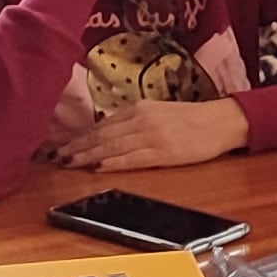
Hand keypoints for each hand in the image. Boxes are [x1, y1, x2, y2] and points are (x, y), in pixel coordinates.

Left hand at [41, 97, 248, 171]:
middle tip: (55, 156)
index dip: (80, 136)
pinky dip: (113, 163)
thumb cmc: (192, 119)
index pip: (102, 125)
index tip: (62, 145)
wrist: (221, 122)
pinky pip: (132, 158)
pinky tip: (98, 167)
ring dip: (87, 156)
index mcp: (139, 108)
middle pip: (102, 135)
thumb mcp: (159, 112)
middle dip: (77, 147)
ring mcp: (152, 135)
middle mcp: (142, 119)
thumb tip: (108, 135)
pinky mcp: (163, 151)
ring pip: (112, 146)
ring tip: (69, 163)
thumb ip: (134, 121)